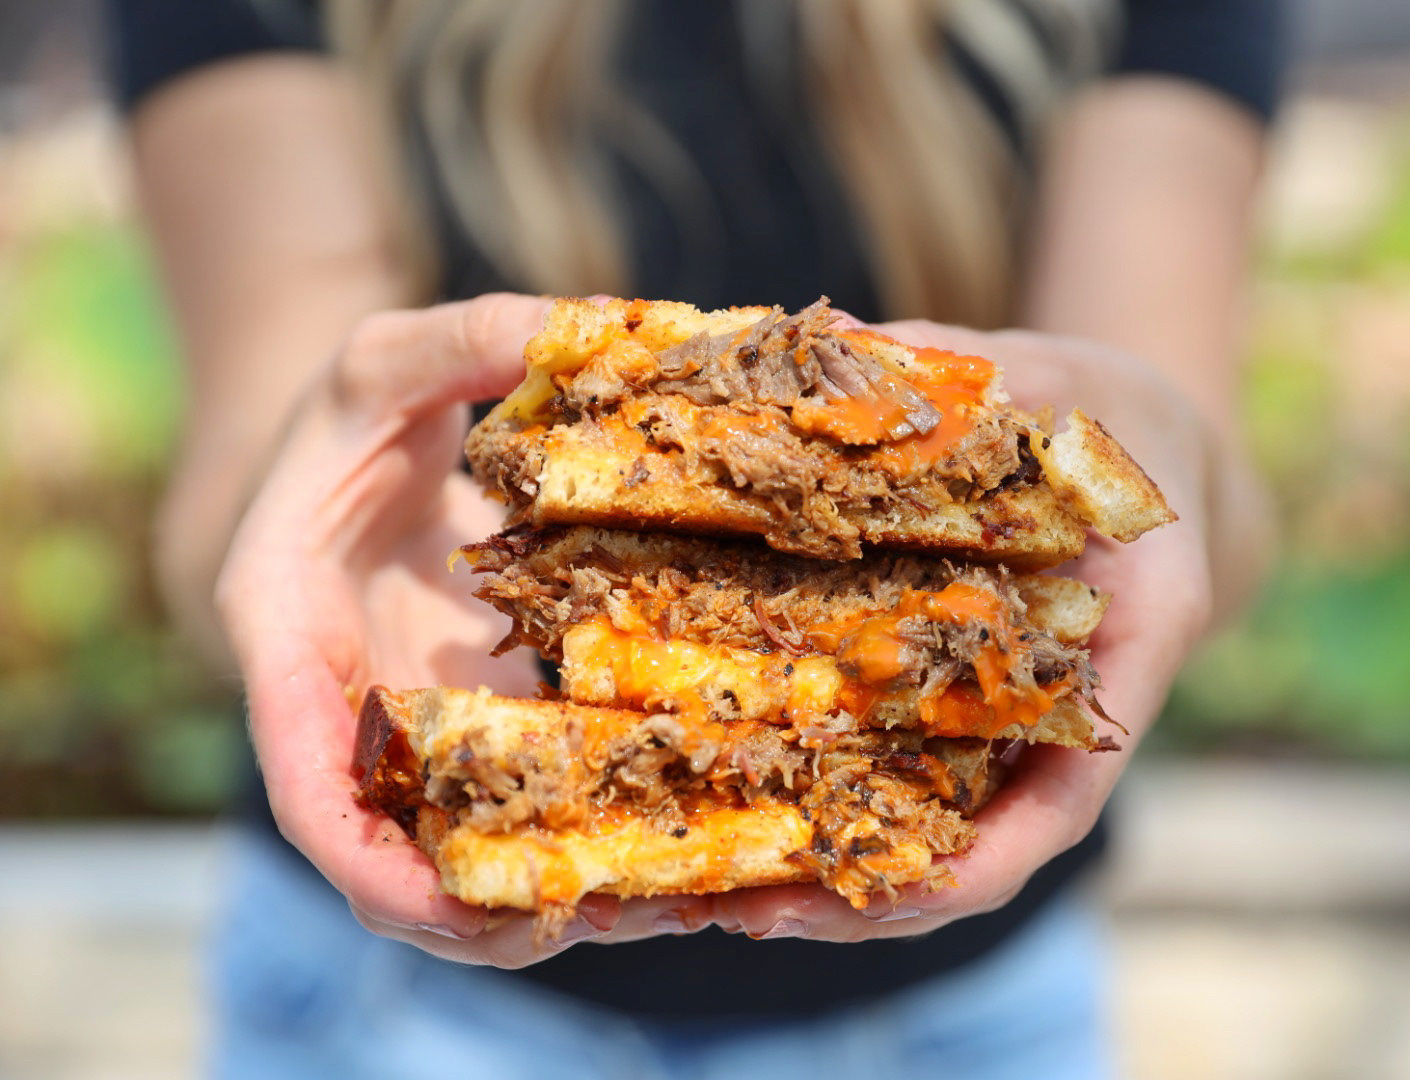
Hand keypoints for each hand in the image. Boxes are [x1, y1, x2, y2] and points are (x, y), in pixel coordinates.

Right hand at [216, 293, 713, 966]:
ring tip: (653, 904)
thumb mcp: (388, 358)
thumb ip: (466, 340)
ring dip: (545, 893)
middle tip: (586, 918)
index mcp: (290, 638)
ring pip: (464, 844)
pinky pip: (522, 796)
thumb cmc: (351, 414)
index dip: (363, 857)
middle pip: (392, 850)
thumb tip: (594, 328)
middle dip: (473, 910)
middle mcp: (349, 705)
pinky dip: (581, 830)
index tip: (436, 904)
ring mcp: (417, 724)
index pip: (303, 778)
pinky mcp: (478, 721)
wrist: (362, 453)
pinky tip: (671, 841)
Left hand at [711, 321, 1268, 941]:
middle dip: (867, 895)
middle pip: (977, 841)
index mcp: (1123, 648)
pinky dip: (827, 801)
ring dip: (828, 872)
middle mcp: (1063, 707)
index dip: (983, 858)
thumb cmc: (1105, 413)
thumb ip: (953, 375)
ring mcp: (1005, 714)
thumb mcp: (1049, 380)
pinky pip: (896, 767)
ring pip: (929, 825)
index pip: (1068, 793)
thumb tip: (828, 340)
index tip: (890, 892)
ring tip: (711, 896)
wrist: (1136, 444)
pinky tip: (736, 804)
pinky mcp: (953, 696)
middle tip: (741, 911)